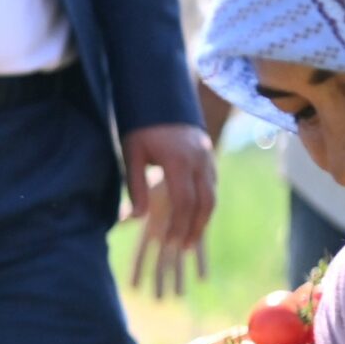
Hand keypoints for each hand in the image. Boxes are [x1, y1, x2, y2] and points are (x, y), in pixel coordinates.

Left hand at [122, 122, 217, 298]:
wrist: (160, 95)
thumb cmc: (141, 126)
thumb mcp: (132, 154)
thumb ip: (135, 186)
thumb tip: (136, 218)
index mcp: (179, 160)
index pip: (184, 201)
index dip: (180, 225)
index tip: (172, 243)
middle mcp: (199, 159)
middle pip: (204, 202)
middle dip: (195, 227)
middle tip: (185, 248)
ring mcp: (207, 156)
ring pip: (212, 194)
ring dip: (203, 218)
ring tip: (192, 238)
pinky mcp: (209, 154)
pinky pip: (212, 184)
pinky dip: (205, 203)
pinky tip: (195, 217)